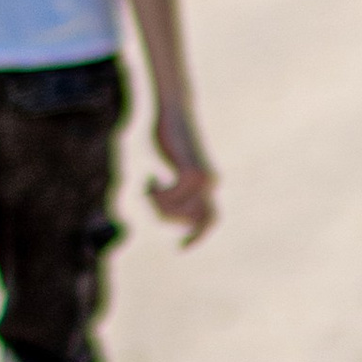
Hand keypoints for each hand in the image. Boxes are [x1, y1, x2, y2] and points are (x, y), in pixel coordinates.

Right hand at [146, 113, 218, 245]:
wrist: (174, 112)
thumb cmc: (170, 137)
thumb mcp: (173, 167)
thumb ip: (177, 189)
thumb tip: (171, 213)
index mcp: (209, 183)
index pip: (210, 219)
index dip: (198, 235)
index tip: (182, 248)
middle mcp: (211, 183)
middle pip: (190, 221)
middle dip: (168, 216)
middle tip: (152, 197)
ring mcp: (203, 179)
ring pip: (178, 212)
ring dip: (158, 204)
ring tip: (150, 187)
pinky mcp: (190, 173)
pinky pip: (171, 199)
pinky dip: (156, 193)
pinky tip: (150, 178)